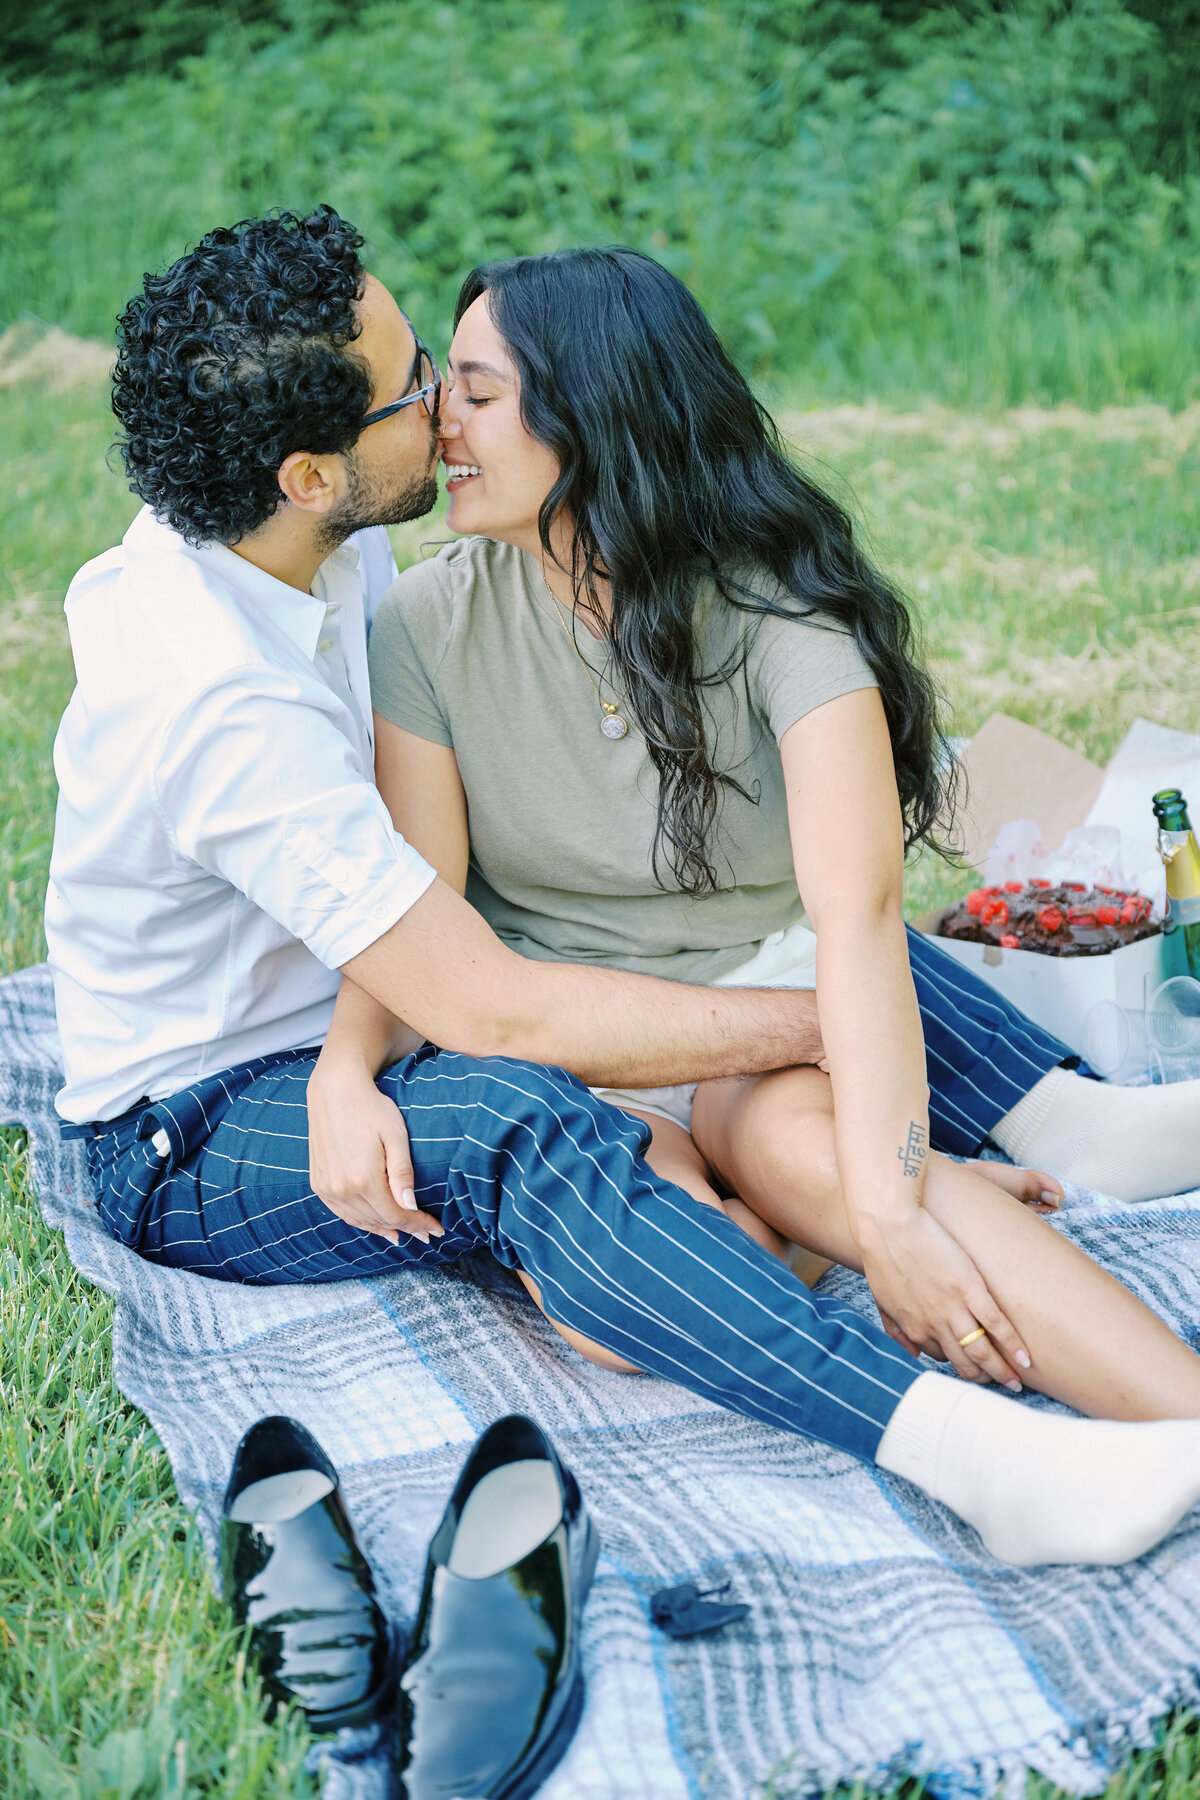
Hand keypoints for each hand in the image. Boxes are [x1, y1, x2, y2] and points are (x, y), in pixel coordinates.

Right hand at [307, 1058, 442, 1243]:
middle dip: (406, 1228)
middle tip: (426, 1233)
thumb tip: (411, 1207)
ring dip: (384, 1229)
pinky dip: (361, 1221)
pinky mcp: (318, 1182)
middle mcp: (341, 1188)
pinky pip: (342, 1213)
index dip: (418, 1224)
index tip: (437, 1229)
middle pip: (380, 1220)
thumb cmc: (371, 1108)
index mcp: (363, 1178)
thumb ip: (402, 1173)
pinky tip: (375, 1224)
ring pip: (360, 1221)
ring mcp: (326, 1187)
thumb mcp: (396, 1135)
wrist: (335, 1090)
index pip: (397, 1214)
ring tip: (404, 1234)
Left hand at [854, 1205, 1031, 1386]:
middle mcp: (935, 1326)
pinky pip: (997, 1325)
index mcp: (914, 1328)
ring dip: (1001, 1371)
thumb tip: (912, 1354)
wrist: (888, 1224)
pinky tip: (1026, 1358)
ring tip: (1016, 1381)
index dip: (957, 1362)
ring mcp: (954, 1309)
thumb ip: (896, 1329)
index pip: (940, 1357)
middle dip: (983, 1377)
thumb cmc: (882, 1255)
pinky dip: (1013, 1344)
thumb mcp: (882, 1299)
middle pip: (965, 1363)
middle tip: (1000, 1382)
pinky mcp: (971, 1290)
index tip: (970, 1363)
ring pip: (983, 1352)